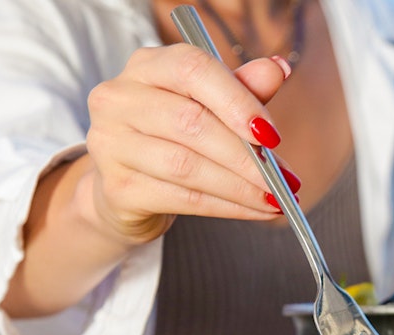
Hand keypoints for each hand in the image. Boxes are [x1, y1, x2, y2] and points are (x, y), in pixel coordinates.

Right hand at [83, 44, 296, 244]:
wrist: (128, 190)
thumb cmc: (173, 138)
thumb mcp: (208, 106)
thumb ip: (240, 87)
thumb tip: (277, 68)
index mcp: (146, 65)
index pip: (193, 69)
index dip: (238, 100)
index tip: (272, 134)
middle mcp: (119, 98)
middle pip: (191, 122)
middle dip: (245, 155)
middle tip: (282, 178)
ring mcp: (110, 145)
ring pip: (187, 166)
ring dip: (240, 186)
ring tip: (274, 197)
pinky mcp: (117, 189)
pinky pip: (183, 199)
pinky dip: (227, 207)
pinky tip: (254, 210)